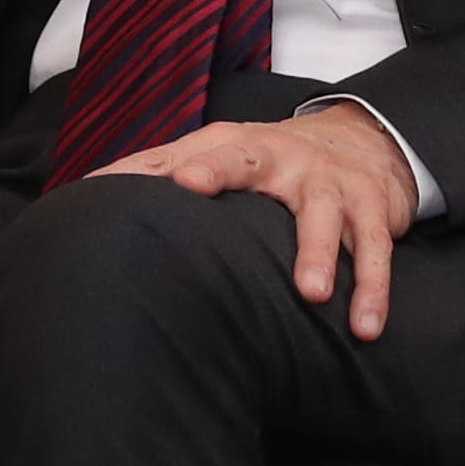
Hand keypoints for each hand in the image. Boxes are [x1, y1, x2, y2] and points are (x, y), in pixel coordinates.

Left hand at [98, 101, 420, 342]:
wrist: (367, 137)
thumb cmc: (272, 156)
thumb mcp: (221, 152)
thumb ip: (160, 168)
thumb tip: (87, 189)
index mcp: (237, 146)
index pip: (189, 152)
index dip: (158, 164)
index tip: (128, 182)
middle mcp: (281, 156)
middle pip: (247, 159)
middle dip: (219, 171)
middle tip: (191, 187)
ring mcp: (329, 182)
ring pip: (324, 215)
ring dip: (321, 253)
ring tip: (313, 293)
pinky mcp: (373, 207)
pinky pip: (377, 249)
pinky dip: (375, 289)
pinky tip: (367, 328)